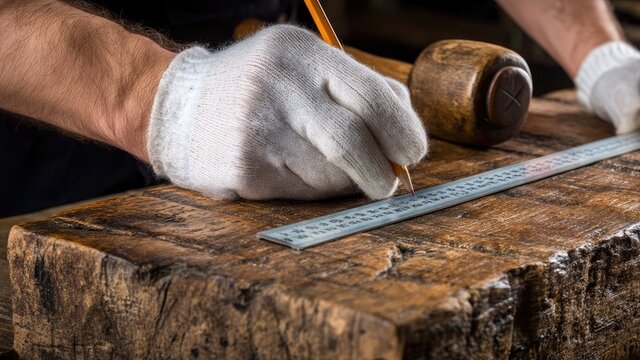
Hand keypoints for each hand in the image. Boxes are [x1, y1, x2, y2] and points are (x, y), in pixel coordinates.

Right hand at [147, 25, 427, 199]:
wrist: (177, 105)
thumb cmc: (262, 89)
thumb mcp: (304, 66)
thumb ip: (357, 90)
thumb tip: (408, 135)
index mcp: (303, 53)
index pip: (373, 95)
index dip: (404, 131)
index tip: (413, 152)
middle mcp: (280, 85)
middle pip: (354, 140)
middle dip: (382, 171)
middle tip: (389, 183)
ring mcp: (258, 126)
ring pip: (330, 172)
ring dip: (344, 181)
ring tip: (327, 169)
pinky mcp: (245, 165)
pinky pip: (302, 190)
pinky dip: (314, 190)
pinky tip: (295, 173)